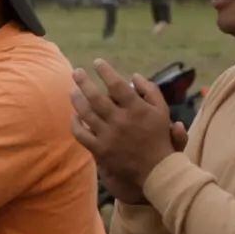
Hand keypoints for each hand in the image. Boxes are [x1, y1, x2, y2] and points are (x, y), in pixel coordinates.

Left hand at [69, 60, 180, 190]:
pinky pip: (81, 133)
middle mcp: (121, 121)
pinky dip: (75, 123)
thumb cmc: (159, 137)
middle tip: (75, 72)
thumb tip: (134, 75)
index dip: (105, 71)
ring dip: (76, 99)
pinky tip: (74, 115)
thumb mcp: (162, 112)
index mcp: (137, 109)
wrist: (156, 171)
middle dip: (83, 81)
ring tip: (72, 90)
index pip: (117, 85)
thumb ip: (150, 91)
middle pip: (95, 97)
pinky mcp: (101, 150)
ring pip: (85, 113)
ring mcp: (109, 136)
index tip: (97, 62)